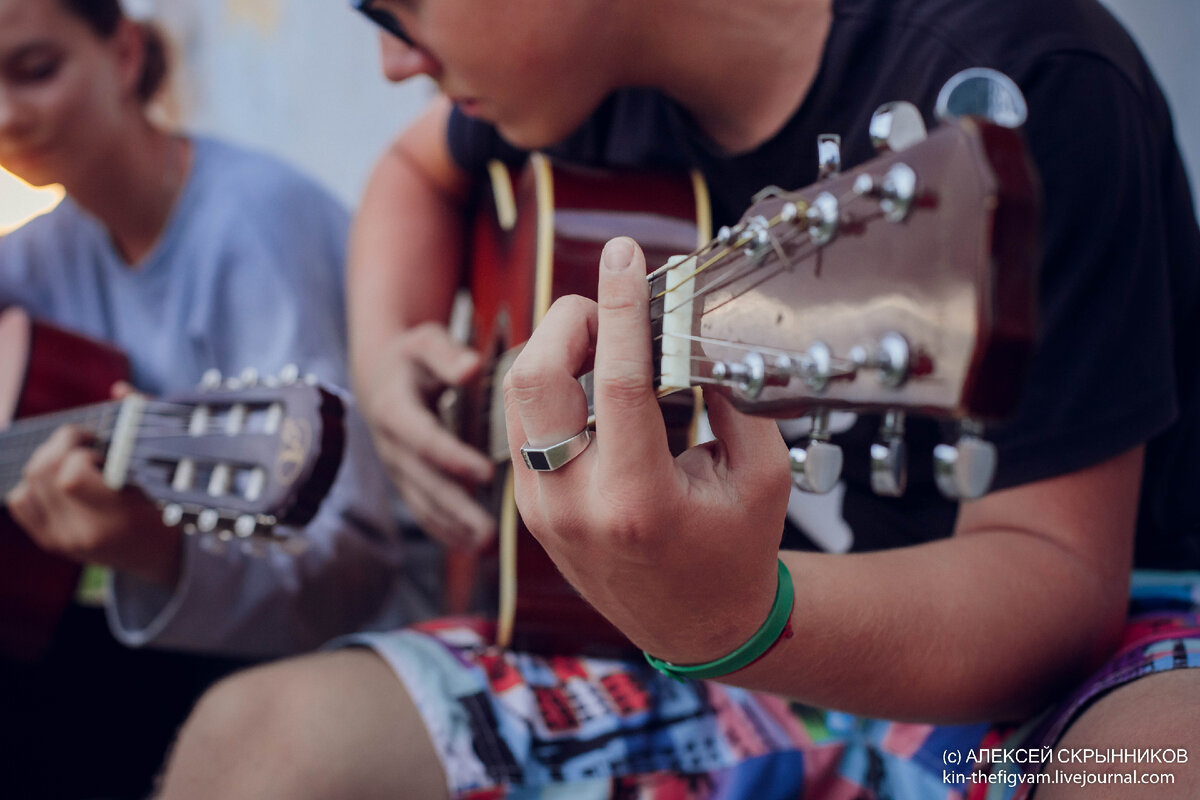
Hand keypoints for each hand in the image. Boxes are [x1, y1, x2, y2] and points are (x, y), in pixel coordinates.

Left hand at [6, 423, 182, 588]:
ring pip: (27, 483)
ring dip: (47, 460)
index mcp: (116, 518)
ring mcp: (62, 540)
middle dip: (59, 444)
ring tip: (74, 457)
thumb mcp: (168, 472)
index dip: (79, 449)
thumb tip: (120, 389)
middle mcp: (83, 533)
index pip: (72, 475)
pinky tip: (58, 479)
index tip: (99, 443)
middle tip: (84, 440)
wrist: (160, 558)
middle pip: (42, 474)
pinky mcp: (50, 541)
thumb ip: (145, 423)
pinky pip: (19, 501)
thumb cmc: (170, 507)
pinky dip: (31, 482)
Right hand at [358, 322, 496, 548]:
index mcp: (394, 409)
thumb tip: (472, 368)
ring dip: (453, 527)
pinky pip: (422, 510)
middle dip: (456, 508)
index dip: (452, 458)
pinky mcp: (406, 481)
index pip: (424, 439)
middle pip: (424, 482)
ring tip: (485, 546)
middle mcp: (391, 445)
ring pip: (423, 503)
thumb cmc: (413, 355)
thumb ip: (446, 354)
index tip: (485, 473)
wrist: (380, 376)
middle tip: (489, 532)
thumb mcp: (425, 341)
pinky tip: (470, 546)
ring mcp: (397, 468)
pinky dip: (444, 530)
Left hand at [503, 237, 791, 664]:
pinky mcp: (529, 508)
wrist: (694, 628)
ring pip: (515, 395)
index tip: (624, 254)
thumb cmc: (734, 552)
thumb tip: (691, 327)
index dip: (620, 305)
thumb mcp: (758, 475)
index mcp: (636, 500)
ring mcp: (540, 509)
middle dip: (568, 319)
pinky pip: (521, 425)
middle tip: (610, 305)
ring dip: (555, 348)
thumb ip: (729, 397)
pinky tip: (593, 380)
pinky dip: (552, 386)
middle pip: (534, 377)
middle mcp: (572, 505)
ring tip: (604, 340)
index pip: (614, 380)